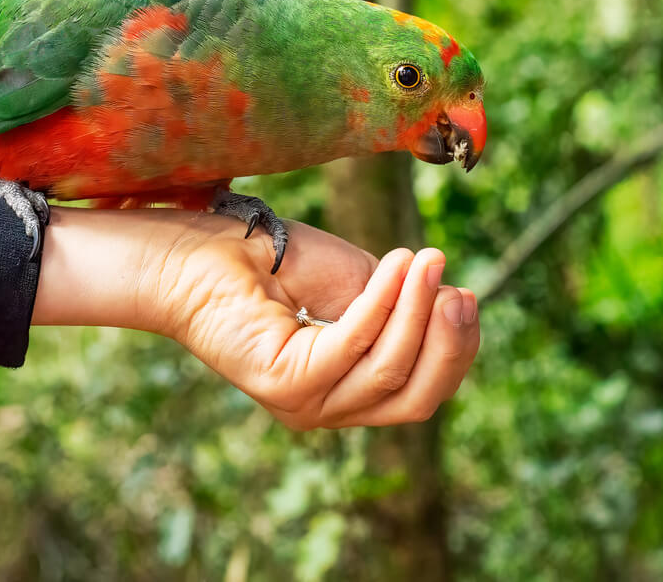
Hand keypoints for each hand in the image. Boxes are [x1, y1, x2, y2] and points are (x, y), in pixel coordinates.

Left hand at [33, 207, 480, 428]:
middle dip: (448, 346)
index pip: (421, 394)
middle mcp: (327, 410)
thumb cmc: (271, 262)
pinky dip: (382, 304)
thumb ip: (400, 305)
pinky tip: (398, 266)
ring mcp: (303, 404)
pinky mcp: (282, 383)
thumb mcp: (356, 283)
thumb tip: (455, 305)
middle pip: (415, 400)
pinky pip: (351, 346)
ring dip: (417, 311)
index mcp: (347, 392)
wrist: (197, 251)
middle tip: (459, 288)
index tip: (465, 295)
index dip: (454, 352)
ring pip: (387, 373)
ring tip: (426, 261)